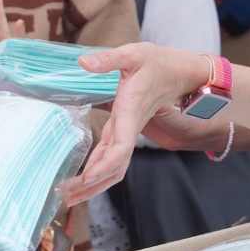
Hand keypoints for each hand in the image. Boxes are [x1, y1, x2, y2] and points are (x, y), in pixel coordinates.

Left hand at [74, 44, 214, 194]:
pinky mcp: (125, 128)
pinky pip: (113, 155)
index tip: (88, 176)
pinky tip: (84, 176)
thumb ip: (109, 59)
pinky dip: (98, 168)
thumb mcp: (134, 54)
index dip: (106, 164)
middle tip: (67, 197)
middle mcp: (130, 127)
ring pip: (114, 166)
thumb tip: (83, 61)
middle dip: (93, 185)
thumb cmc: (160, 63)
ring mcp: (128, 130)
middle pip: (115, 167)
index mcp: (131, 111)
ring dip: (94, 183)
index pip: (122, 146)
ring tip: (70, 196)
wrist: (182, 72)